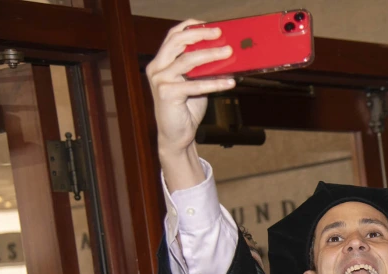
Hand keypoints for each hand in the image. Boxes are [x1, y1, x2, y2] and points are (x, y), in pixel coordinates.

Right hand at [145, 20, 236, 186]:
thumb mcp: (196, 83)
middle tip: (220, 34)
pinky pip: (195, 84)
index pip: (173, 36)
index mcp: (161, 61)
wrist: (177, 135)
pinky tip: (230, 82)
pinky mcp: (167, 94)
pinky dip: (214, 83)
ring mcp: (160, 80)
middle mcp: (157, 67)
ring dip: (211, 55)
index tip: (210, 25)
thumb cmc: (187, 108)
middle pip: (178, 42)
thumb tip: (226, 56)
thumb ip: (204, 69)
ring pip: (187, 60)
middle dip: (200, 35)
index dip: (191, 27)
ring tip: (228, 52)